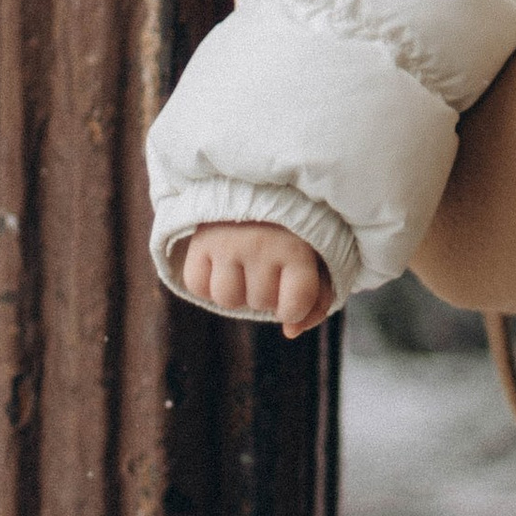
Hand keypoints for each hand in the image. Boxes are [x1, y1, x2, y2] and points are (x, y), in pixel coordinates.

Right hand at [182, 219, 330, 337]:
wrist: (258, 184)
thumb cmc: (294, 229)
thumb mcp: (318, 256)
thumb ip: (317, 298)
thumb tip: (291, 332)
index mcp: (296, 248)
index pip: (293, 307)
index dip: (293, 308)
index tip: (294, 288)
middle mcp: (260, 245)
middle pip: (260, 303)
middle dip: (267, 291)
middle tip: (269, 261)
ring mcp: (226, 243)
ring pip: (227, 299)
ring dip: (237, 289)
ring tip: (245, 262)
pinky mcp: (199, 241)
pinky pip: (197, 286)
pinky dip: (208, 281)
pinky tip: (222, 261)